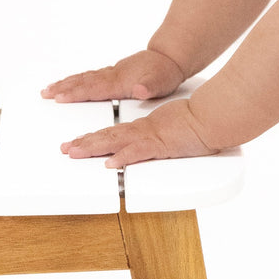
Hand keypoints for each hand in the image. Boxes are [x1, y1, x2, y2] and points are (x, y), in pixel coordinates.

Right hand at [42, 49, 185, 102]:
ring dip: (67, 83)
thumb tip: (139, 89)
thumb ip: (149, 87)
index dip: (76, 93)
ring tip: (50, 89)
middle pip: (84, 81)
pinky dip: (78, 80)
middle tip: (45, 93)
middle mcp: (114, 75)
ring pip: (85, 78)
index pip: (94, 88)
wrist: (171, 57)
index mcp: (121, 80)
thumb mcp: (161, 82)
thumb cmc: (166, 72)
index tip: (59, 97)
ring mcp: (113, 72)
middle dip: (63, 88)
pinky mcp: (115, 72)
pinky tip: (73, 83)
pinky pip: (91, 76)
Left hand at [60, 98, 218, 167]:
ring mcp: (151, 137)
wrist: (212, 115)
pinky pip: (138, 152)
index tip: (79, 142)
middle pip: (108, 136)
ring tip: (74, 152)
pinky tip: (111, 163)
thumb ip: (165, 136)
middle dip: (84, 142)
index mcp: (147, 127)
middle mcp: (144, 130)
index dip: (95, 137)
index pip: (115, 132)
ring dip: (93, 147)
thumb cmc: (200, 121)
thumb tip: (160, 142)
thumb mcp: (176, 127)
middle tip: (66, 148)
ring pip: (116, 141)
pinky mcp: (161, 145)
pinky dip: (123, 157)